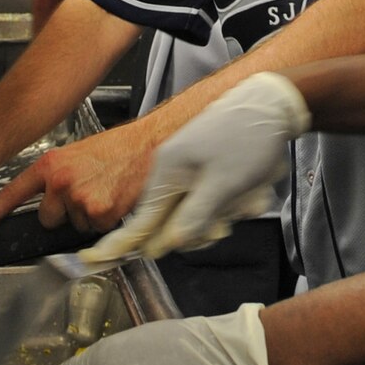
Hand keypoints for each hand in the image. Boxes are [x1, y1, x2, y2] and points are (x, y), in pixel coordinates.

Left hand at [0, 124, 154, 235]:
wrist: (148, 146)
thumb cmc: (117, 149)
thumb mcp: (78, 156)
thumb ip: (58, 178)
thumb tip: (48, 203)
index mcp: (51, 165)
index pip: (15, 192)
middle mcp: (60, 182)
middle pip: (48, 218)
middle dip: (66, 212)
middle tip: (89, 191)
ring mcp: (78, 199)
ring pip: (75, 225)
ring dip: (90, 215)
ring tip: (106, 190)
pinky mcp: (98, 213)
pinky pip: (96, 230)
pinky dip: (107, 220)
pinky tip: (116, 198)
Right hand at [88, 72, 308, 261]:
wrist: (275, 103)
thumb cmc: (248, 138)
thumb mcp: (223, 185)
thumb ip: (193, 218)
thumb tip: (165, 246)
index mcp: (167, 172)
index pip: (139, 221)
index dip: (118, 245)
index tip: (90, 260)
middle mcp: (173, 171)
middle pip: (175, 223)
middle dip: (205, 226)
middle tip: (228, 216)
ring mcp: (192, 170)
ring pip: (201, 213)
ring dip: (228, 210)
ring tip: (248, 191)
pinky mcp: (210, 169)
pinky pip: (217, 200)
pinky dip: (237, 199)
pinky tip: (253, 186)